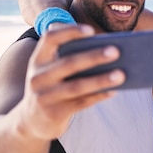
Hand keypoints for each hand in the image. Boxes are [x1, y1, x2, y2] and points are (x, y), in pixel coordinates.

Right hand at [21, 25, 124, 139]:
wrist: (31, 121)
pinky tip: (114, 91)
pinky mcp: (54, 113)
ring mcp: (45, 96)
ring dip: (101, 80)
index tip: (91, 30)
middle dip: (94, 57)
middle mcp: (38, 76)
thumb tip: (107, 51)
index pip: (50, 39)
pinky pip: (81, 103)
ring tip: (121, 74)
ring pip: (77, 86)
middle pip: (69, 63)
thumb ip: (70, 58)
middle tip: (116, 52)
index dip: (69, 32)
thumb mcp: (52, 71)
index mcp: (38, 60)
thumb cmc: (52, 88)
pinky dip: (98, 96)